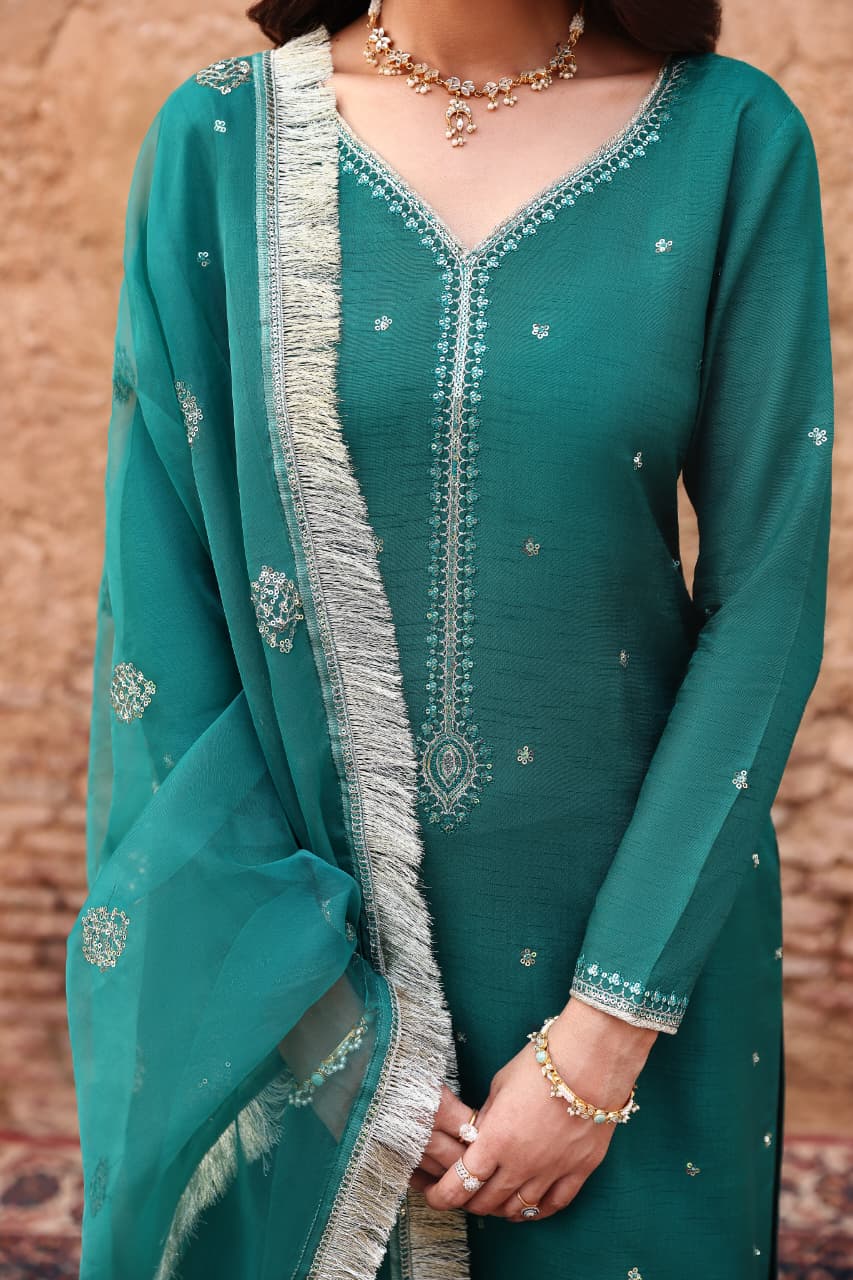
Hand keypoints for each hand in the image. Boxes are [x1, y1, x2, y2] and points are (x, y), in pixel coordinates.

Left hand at [421, 998, 656, 1219]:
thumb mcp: (500, 1085)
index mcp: (496, 1139)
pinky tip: (527, 1208)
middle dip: (470, 1202)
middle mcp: (521, 1163)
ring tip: (493, 1202)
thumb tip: (480, 1136)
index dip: (442, 1196)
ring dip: (501, 1209)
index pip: (460, 1184)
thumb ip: (487, 1117)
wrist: (590, 1059)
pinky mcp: (579, 1170)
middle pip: (487, 1201)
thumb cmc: (541, 1063)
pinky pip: (554, 1204)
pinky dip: (536, 1211)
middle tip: (464, 1195)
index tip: (434, 1196)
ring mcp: (552, 1170)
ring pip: (519, 1209)